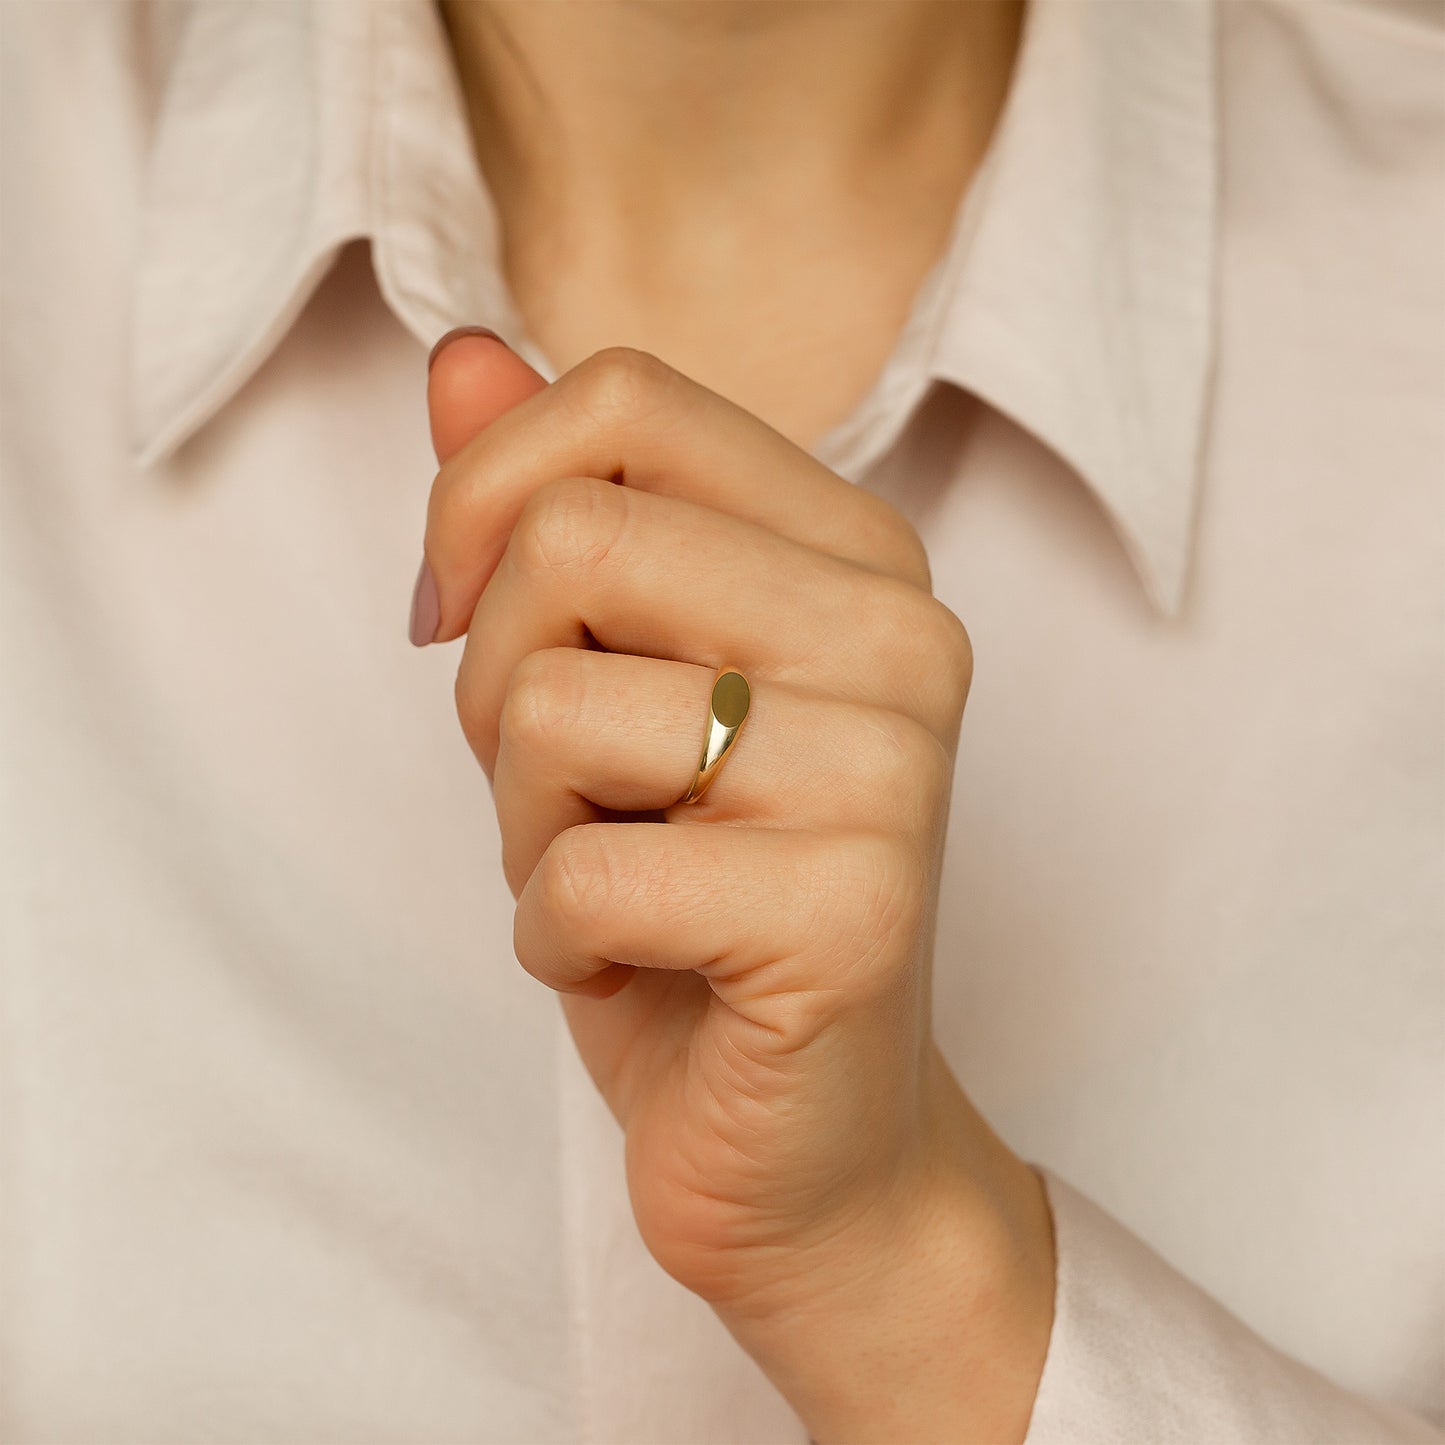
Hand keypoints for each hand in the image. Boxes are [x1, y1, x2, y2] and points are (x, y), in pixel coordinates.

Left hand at [417, 333, 1054, 1442]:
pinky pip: (575, 879)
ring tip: (619, 886)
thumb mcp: (603, 684)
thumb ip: (549, 509)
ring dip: (524, 825)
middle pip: (570, 542)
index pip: (624, 399)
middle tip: (563, 789)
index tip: (464, 614)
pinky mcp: (854, 913)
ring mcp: (892, 770)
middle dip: (496, 684)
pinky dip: (551, 944)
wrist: (812, 1144)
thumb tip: (460, 355)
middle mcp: (900, 634)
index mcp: (854, 553)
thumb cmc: (696, 902)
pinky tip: (640, 971)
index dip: (484, 497)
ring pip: (549, 709)